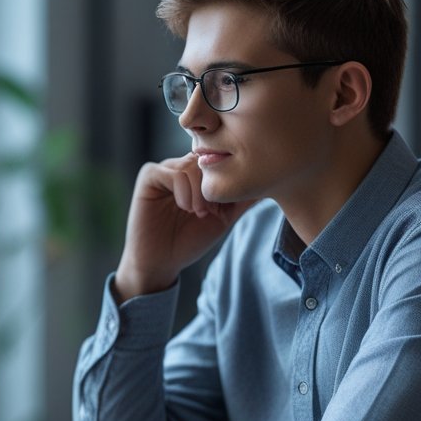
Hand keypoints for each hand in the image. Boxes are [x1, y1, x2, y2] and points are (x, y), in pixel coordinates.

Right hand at [114, 153, 256, 300]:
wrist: (162, 261)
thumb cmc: (190, 240)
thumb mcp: (224, 218)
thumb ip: (242, 199)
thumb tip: (271, 184)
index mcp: (198, 173)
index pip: (220, 159)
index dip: (227, 179)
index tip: (224, 207)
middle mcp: (181, 166)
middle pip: (207, 158)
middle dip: (213, 187)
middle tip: (211, 212)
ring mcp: (164, 169)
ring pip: (192, 164)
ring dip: (200, 192)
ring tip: (198, 213)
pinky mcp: (149, 176)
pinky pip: (173, 172)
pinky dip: (184, 192)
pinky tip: (185, 208)